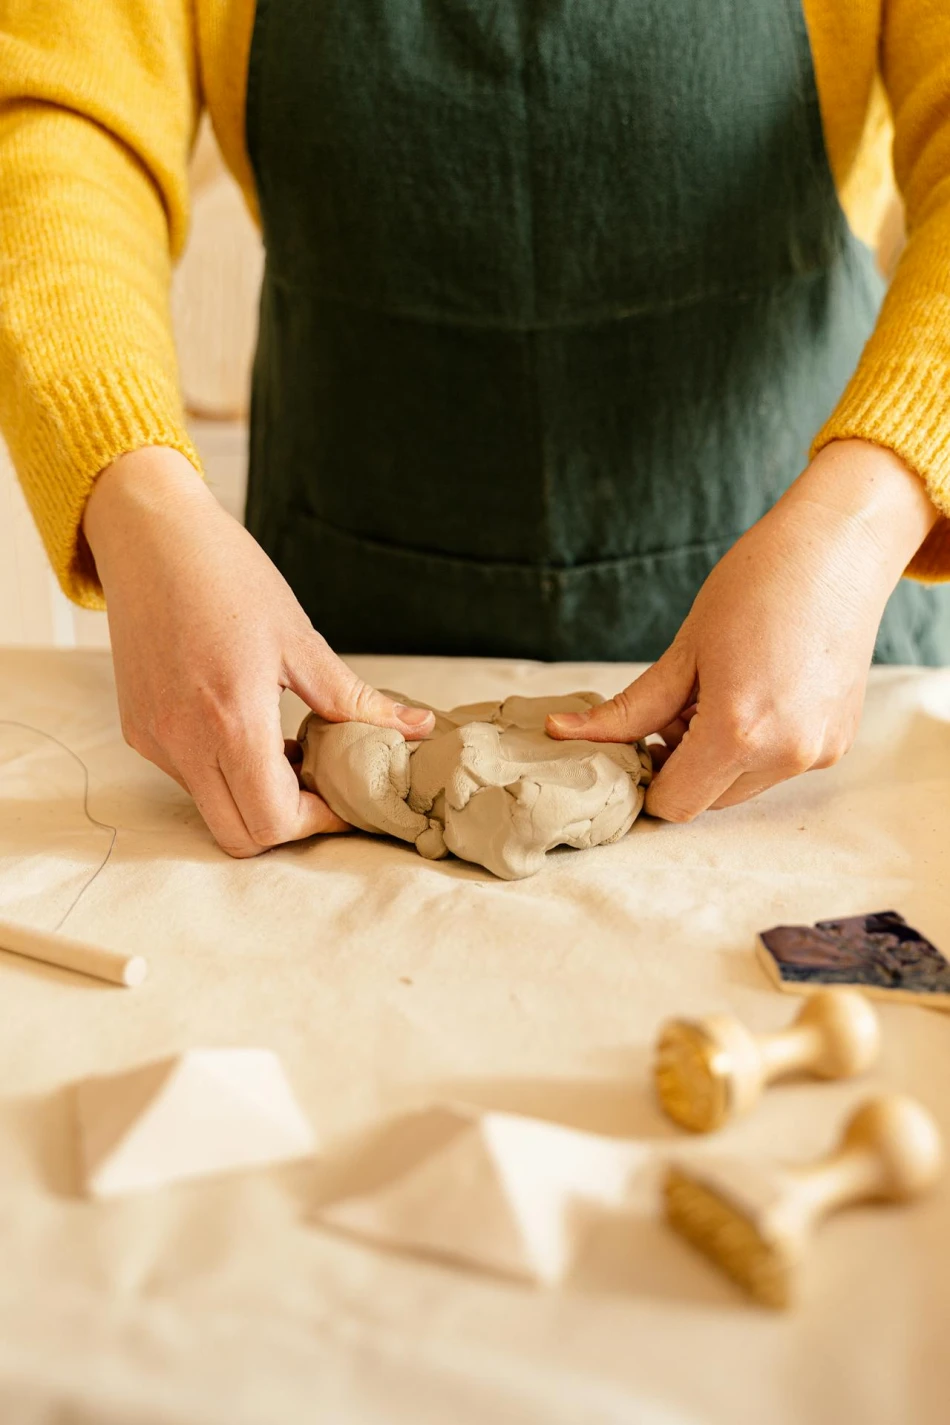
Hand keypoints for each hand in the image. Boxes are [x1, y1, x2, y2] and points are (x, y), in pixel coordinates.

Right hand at [84, 447, 434, 856]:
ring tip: (287, 745)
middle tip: (319, 784)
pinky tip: (248, 727)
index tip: (345, 796)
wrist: (150, 535)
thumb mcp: (301, 639)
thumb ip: (356, 701)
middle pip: (240, 835)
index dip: (318, 821)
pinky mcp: (138, 729)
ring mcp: (154, 738)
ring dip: (254, 796)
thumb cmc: (228, 576)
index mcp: (231, 720)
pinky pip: (187, 777)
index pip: (273, 820)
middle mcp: (183, 741)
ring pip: (211, 809)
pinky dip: (224, 771)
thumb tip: (417, 729)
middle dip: (287, 821)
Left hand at [547, 441, 938, 819]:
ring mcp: (817, 752)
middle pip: (708, 800)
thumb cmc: (756, 586)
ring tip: (718, 693)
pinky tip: (756, 691)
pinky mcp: (836, 743)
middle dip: (681, 766)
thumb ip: (628, 710)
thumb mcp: (683, 652)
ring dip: (718, 758)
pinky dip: (757, 745)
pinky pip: (778, 765)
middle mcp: (785, 754)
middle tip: (676, 707)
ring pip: (742, 786)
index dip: (646, 781)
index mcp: (738, 731)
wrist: (837, 552)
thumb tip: (561, 733)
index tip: (637, 745)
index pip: (674, 803)